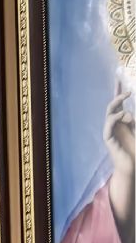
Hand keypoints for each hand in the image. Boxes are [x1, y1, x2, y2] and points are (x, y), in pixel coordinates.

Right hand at [104, 81, 133, 225]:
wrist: (132, 166)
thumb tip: (133, 111)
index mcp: (124, 121)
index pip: (120, 103)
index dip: (119, 89)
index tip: (120, 75)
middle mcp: (115, 125)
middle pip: (113, 105)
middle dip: (119, 96)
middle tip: (129, 91)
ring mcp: (110, 131)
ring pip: (111, 113)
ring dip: (121, 109)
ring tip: (130, 113)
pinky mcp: (108, 139)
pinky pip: (108, 125)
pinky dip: (115, 118)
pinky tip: (124, 117)